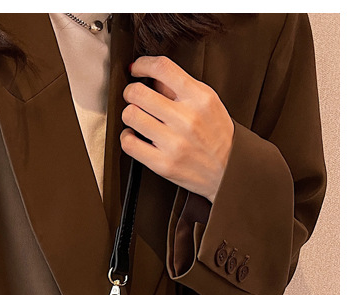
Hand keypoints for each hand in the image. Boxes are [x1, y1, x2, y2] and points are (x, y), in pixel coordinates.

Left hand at [121, 55, 234, 202]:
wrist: (228, 171)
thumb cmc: (216, 135)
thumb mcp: (208, 102)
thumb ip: (181, 88)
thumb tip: (152, 75)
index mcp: (200, 98)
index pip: (163, 68)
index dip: (143, 64)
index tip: (137, 68)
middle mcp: (187, 119)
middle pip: (138, 92)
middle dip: (131, 92)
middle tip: (134, 96)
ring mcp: (174, 143)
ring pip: (130, 115)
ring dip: (129, 114)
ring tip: (137, 117)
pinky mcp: (163, 164)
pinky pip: (129, 143)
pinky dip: (127, 137)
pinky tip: (135, 136)